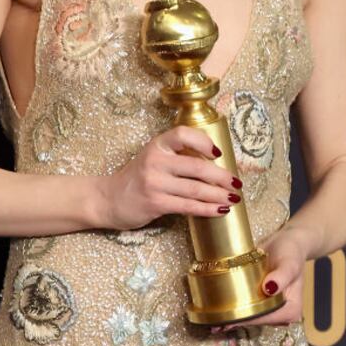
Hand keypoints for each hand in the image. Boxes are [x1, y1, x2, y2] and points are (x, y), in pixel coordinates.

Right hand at [98, 125, 242, 232]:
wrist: (109, 198)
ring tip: (234, 199)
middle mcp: (155, 160)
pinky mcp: (155, 203)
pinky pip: (188, 206)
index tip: (218, 154)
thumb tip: (215, 163)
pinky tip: (219, 210)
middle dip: (222, 177)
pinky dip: (207, 209)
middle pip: (197, 166)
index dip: (204, 142)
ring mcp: (155, 183)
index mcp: (157, 144)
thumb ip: (177, 155)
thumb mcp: (153, 157)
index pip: (183, 134)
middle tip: (237, 183)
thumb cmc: (138, 177)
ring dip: (219, 195)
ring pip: (196, 189)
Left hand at [211, 221, 310, 330]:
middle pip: (256, 320)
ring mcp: (271, 309)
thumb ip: (282, 276)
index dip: (246, 318)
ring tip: (213, 319)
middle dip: (236, 320)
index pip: (265, 318)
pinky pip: (247, 308)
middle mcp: (282, 314)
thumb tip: (270, 288)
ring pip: (250, 316)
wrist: (286, 241)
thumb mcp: (289, 262)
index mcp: (291, 310)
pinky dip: (235, 309)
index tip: (227, 318)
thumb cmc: (291, 251)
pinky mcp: (262, 302)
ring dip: (233, 317)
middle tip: (214, 323)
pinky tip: (220, 311)